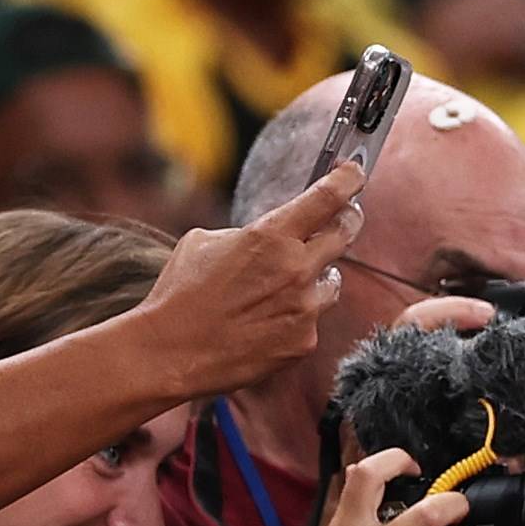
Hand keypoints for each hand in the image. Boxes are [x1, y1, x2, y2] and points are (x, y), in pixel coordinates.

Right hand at [133, 164, 358, 396]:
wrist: (170, 353)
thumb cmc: (180, 294)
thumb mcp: (204, 243)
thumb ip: (247, 234)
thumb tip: (269, 235)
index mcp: (270, 235)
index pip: (328, 197)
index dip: (348, 179)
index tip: (354, 172)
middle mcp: (296, 269)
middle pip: (345, 233)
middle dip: (347, 220)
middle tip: (345, 216)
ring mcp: (304, 308)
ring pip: (332, 282)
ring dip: (317, 277)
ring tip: (285, 286)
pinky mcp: (303, 342)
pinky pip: (311, 320)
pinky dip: (296, 317)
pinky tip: (266, 322)